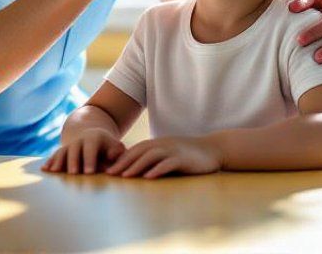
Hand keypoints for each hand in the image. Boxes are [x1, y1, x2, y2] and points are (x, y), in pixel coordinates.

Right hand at [43, 128, 124, 174]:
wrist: (92, 134)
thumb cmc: (107, 147)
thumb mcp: (114, 145)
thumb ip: (116, 151)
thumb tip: (113, 157)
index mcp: (93, 139)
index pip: (91, 150)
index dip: (90, 161)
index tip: (89, 173)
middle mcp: (79, 141)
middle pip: (75, 151)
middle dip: (73, 162)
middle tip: (73, 173)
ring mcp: (69, 145)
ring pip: (62, 152)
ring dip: (58, 161)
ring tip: (54, 172)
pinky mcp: (62, 150)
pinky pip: (55, 155)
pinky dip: (50, 162)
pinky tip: (44, 169)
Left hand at [105, 136, 220, 178]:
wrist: (213, 149)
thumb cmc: (189, 154)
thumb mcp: (169, 154)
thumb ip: (155, 159)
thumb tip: (137, 171)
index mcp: (157, 144)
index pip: (135, 151)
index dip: (121, 160)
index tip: (108, 170)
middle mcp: (162, 145)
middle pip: (139, 152)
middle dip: (123, 163)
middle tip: (110, 174)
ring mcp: (173, 151)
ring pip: (150, 156)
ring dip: (136, 166)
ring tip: (125, 176)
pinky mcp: (183, 159)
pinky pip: (168, 163)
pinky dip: (157, 169)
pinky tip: (149, 177)